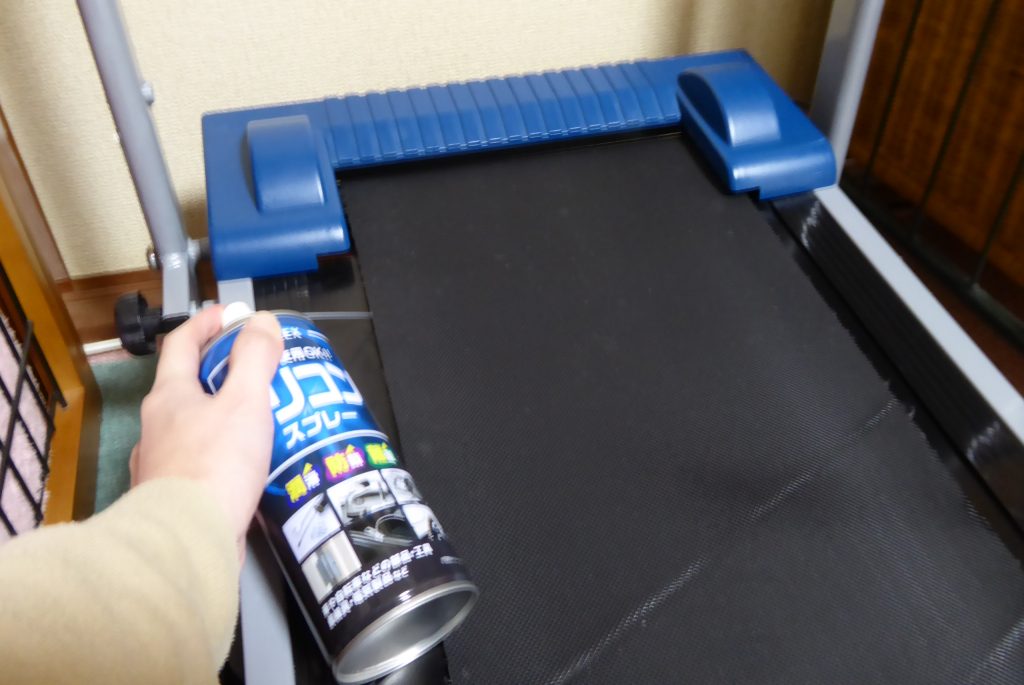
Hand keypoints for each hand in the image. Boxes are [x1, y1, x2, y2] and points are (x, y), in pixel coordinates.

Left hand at [130, 305, 282, 561]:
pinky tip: (246, 471)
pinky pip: (199, 467)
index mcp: (169, 396)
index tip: (230, 314)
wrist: (188, 541)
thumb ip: (255, 359)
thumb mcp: (245, 402)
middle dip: (221, 374)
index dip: (206, 323)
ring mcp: (159, 466)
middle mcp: (156, 428)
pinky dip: (222, 460)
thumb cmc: (214, 465)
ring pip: (192, 430)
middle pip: (187, 388)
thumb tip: (261, 321)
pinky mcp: (173, 501)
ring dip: (221, 420)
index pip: (181, 344)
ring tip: (261, 424)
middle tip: (259, 372)